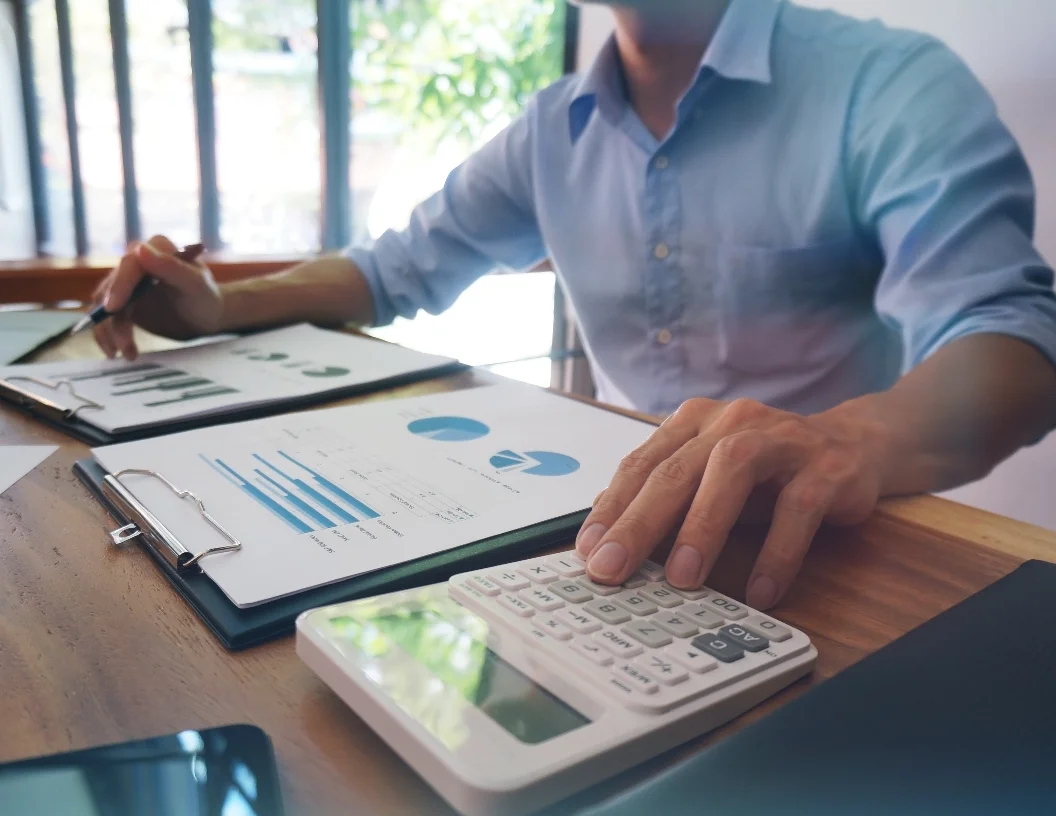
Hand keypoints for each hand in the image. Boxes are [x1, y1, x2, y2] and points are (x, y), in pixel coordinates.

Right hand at [92, 235, 223, 359]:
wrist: (206, 316)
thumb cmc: (206, 297)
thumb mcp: (196, 284)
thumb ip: (172, 267)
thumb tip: (141, 249)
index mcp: (156, 248)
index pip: (130, 264)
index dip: (120, 285)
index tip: (113, 308)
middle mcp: (136, 260)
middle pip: (112, 286)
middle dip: (113, 317)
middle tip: (120, 345)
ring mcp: (126, 281)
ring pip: (105, 304)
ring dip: (110, 331)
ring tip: (128, 354)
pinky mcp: (122, 301)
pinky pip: (106, 317)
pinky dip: (108, 335)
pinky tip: (119, 352)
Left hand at [575, 397, 886, 608]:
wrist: (856, 445)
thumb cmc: (768, 469)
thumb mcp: (709, 477)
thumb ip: (665, 497)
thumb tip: (605, 534)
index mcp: (695, 422)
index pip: (642, 464)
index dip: (612, 508)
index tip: (588, 552)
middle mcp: (733, 422)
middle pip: (676, 469)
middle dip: (639, 523)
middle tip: (612, 569)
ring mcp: (782, 440)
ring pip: (732, 473)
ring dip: (702, 528)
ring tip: (681, 579)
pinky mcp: (828, 467)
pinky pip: (798, 509)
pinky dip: (777, 553)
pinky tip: (760, 591)